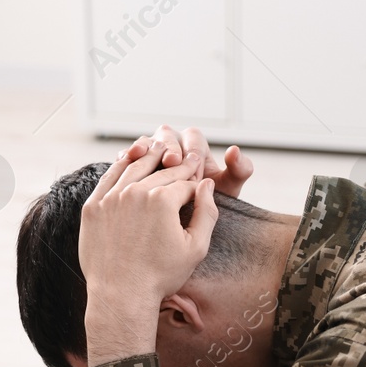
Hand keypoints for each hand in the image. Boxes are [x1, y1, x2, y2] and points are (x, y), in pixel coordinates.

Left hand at [79, 142, 217, 366]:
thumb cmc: (161, 276)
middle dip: (178, 165)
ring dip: (150, 156)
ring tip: (161, 150)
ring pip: (134, 167)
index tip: (201, 177)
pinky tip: (130, 160)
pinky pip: (109, 177)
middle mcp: (135, 192)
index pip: (186, 182)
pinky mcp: (93, 206)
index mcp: (163, 200)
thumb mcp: (196, 248)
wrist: (121, 295)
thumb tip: (208, 184)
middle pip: (162, 171)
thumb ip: (208, 212)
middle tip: (188, 159)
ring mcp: (110, 197)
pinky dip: (122, 166)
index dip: (197, 181)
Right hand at [122, 124, 253, 196]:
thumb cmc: (205, 208)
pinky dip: (126, 157)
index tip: (192, 172)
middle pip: (168, 135)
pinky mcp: (133, 164)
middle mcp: (173, 145)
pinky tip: (126, 163)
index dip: (192, 153)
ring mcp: (151, 154)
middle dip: (169, 147)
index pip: (193, 140)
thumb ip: (239, 170)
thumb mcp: (227, 191)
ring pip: (147, 142)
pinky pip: (128, 155)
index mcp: (196, 147)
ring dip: (146, 149)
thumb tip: (234, 149)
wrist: (179, 231)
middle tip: (170, 163)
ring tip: (143, 157)